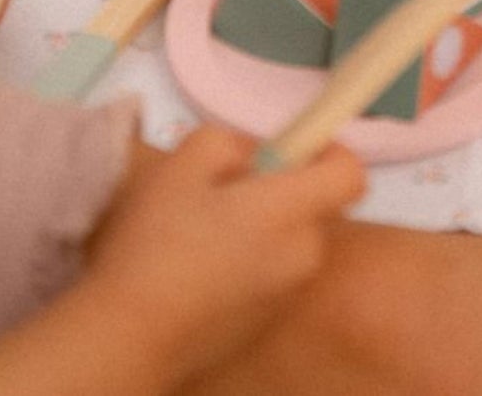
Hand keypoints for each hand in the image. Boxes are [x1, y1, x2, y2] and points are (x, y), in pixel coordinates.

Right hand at [87, 127, 364, 386]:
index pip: (352, 174)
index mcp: (292, 211)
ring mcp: (285, 297)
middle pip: (317, 209)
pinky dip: (250, 267)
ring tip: (205, 234)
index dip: (331, 153)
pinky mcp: (262, 327)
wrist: (129, 337)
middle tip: (229, 191)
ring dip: (264, 231)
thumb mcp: (185, 162)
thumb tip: (250, 157)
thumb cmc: (158, 241)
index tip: (293, 150)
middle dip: (284, 193)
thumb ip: (229, 143)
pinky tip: (200, 272)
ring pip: (290, 244)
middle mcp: (302, 256)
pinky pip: (271, 279)